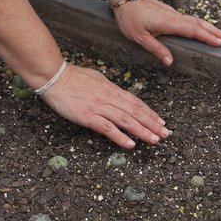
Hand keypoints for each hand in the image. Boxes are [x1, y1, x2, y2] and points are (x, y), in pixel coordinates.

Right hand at [38, 63, 169, 148]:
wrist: (54, 76)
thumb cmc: (72, 77)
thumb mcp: (96, 79)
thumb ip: (108, 88)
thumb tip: (117, 94)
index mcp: (111, 89)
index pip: (135, 102)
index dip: (150, 112)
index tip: (160, 121)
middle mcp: (108, 98)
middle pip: (135, 112)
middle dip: (152, 123)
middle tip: (166, 133)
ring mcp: (98, 107)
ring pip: (126, 120)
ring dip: (142, 131)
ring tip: (155, 139)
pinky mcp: (87, 116)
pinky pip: (107, 128)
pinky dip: (120, 136)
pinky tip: (130, 144)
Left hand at [113, 0, 220, 66]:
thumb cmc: (130, 18)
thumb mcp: (140, 37)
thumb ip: (156, 49)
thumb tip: (170, 62)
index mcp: (169, 23)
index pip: (192, 31)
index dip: (207, 37)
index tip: (220, 42)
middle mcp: (174, 17)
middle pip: (199, 24)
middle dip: (215, 32)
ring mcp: (173, 13)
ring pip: (196, 20)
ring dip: (210, 27)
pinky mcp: (170, 12)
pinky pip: (190, 19)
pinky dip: (201, 24)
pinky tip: (203, 29)